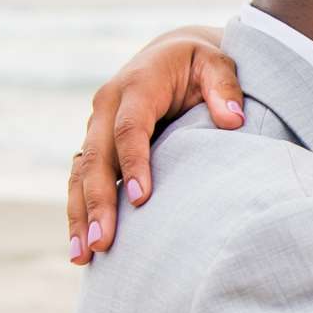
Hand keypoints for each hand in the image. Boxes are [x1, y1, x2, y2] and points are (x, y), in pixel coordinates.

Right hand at [67, 26, 244, 261]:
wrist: (171, 56)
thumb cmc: (199, 64)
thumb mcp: (217, 63)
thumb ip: (225, 88)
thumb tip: (232, 121)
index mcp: (136, 86)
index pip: (129, 128)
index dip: (133, 162)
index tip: (140, 199)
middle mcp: (107, 107)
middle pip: (96, 157)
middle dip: (97, 201)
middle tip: (102, 242)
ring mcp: (97, 128)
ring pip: (80, 173)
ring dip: (79, 214)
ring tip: (82, 256)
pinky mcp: (96, 147)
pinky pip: (81, 181)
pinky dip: (79, 212)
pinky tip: (82, 249)